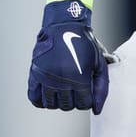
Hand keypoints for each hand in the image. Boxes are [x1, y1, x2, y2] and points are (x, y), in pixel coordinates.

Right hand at [27, 0, 108, 114]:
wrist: (64, 26)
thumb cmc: (84, 44)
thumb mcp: (99, 63)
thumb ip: (101, 87)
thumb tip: (97, 110)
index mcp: (79, 77)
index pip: (83, 104)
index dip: (87, 100)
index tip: (86, 91)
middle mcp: (61, 80)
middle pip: (67, 106)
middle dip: (74, 100)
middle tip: (75, 88)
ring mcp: (46, 78)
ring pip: (51, 105)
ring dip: (59, 101)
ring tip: (64, 89)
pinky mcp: (34, 74)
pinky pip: (34, 98)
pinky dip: (41, 100)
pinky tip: (49, 93)